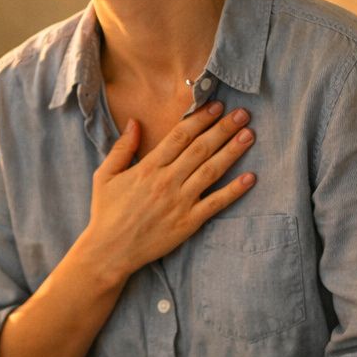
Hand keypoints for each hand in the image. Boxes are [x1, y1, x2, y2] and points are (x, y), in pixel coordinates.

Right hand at [83, 101, 255, 281]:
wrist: (109, 251)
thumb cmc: (106, 213)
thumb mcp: (105, 176)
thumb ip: (121, 148)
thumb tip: (134, 121)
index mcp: (148, 168)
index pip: (180, 136)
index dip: (200, 118)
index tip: (216, 106)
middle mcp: (167, 182)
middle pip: (200, 149)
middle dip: (223, 129)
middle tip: (242, 114)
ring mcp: (180, 202)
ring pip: (211, 171)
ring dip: (232, 152)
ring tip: (249, 135)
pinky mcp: (188, 223)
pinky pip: (215, 203)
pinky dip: (234, 190)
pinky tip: (250, 178)